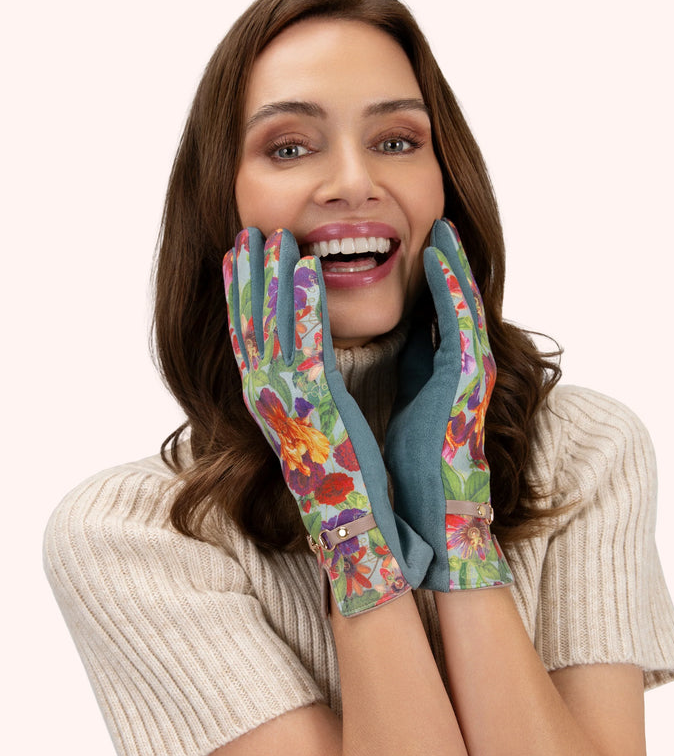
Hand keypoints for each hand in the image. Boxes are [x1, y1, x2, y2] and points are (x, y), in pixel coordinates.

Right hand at [223, 227, 431, 616]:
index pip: (244, 336)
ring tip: (274, 236)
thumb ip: (306, 391)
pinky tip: (309, 269)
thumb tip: (310, 366)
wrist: (353, 522)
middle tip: (245, 232)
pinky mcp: (316, 405)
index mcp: (266, 402)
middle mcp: (265, 398)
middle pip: (247, 322)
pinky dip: (305, 303)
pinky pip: (307, 342)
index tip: (237, 256)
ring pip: (271, 324)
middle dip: (246, 275)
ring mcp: (285, 401)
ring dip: (272, 276)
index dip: (239, 293)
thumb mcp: (314, 425)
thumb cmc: (340, 477)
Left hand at [385, 219, 512, 590]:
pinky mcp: (466, 380)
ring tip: (438, 222)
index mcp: (446, 368)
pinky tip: (437, 256)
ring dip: (453, 260)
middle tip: (436, 217)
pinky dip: (451, 286)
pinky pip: (462, 321)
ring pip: (466, 300)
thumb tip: (394, 334)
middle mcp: (464, 364)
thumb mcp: (407, 398)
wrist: (424, 507)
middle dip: (449, 257)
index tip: (417, 237)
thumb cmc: (411, 460)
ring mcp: (470, 370)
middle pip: (459, 296)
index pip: (443, 308)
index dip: (436, 272)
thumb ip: (410, 364)